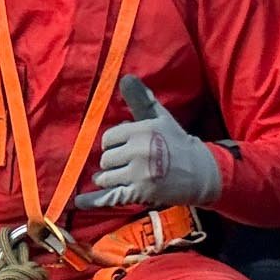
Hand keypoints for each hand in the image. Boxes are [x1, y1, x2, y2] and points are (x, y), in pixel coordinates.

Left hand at [75, 73, 221, 211]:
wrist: (201, 172)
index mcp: (142, 130)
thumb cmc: (176, 143)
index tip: (125, 147)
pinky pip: (109, 196)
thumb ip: (140, 99)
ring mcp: (139, 175)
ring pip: (105, 177)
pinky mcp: (140, 194)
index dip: (114, 144)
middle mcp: (139, 151)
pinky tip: (79, 202)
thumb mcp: (160, 118)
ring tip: (124, 177)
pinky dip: (92, 201)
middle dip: (113, 162)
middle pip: (105, 159)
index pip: (108, 138)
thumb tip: (125, 77)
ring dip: (109, 179)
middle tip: (129, 164)